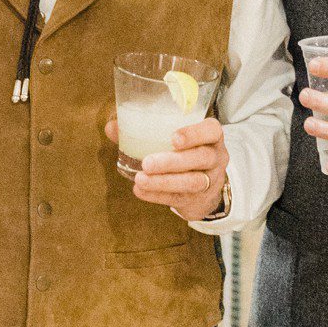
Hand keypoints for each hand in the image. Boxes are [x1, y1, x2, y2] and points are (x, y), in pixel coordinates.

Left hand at [106, 114, 229, 221]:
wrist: (203, 187)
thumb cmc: (182, 152)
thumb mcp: (170, 138)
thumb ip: (142, 130)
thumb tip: (111, 127)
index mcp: (211, 136)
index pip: (212, 130)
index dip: (195, 134)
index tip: (173, 138)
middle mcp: (216, 157)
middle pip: (201, 158)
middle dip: (172, 161)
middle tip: (147, 163)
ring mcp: (211, 180)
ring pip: (192, 181)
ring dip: (164, 181)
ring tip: (140, 179)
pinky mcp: (199, 199)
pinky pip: (179, 198)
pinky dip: (158, 195)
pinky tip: (141, 191)